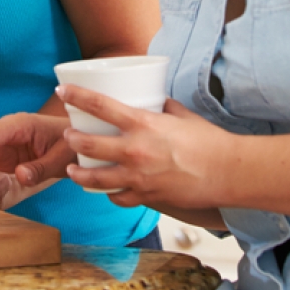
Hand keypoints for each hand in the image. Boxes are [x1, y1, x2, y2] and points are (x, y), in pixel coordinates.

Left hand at [56, 85, 231, 209]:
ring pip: (95, 178)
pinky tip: (106, 190)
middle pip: (88, 145)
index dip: (76, 96)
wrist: (227, 172)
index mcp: (142, 124)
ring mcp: (138, 176)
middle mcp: (134, 150)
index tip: (62, 91)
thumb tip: (154, 100)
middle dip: (72, 139)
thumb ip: (163, 108)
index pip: (99, 106)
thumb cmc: (209, 140)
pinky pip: (118, 198)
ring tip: (72, 170)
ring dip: (78, 174)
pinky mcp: (146, 196)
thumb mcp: (182, 115)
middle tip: (68, 134)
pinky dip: (110, 194)